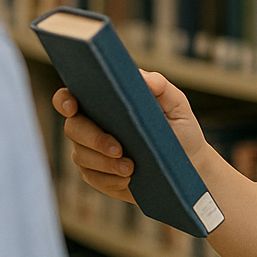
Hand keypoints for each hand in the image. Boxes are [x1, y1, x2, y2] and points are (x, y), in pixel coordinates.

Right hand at [54, 70, 210, 203]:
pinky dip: (110, 179)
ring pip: (81, 156)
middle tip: (119, 148)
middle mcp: (91, 125)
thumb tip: (143, 78)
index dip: (65, 100)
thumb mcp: (177, 106)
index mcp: (105, 102)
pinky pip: (93, 178)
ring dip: (104, 163)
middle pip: (73, 128)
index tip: (73, 106)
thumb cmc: (180, 130)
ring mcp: (91, 152)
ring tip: (130, 167)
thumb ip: (161, 87)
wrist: (191, 167)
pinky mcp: (98, 176)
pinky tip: (128, 178)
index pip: (72, 96)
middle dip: (93, 138)